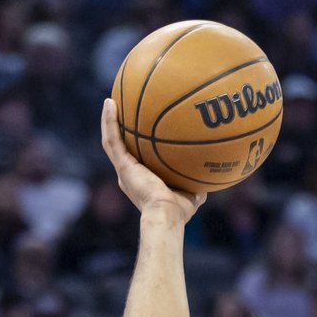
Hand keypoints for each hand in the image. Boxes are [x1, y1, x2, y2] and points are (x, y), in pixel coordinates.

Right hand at [101, 99, 204, 222]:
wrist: (167, 214)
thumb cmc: (179, 212)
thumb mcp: (191, 196)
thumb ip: (195, 184)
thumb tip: (207, 175)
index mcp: (141, 181)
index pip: (135, 160)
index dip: (134, 146)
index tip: (138, 132)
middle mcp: (129, 175)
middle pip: (120, 148)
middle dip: (119, 130)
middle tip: (121, 111)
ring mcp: (124, 170)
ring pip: (111, 141)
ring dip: (109, 121)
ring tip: (111, 102)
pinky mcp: (122, 166)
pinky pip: (112, 139)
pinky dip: (109, 121)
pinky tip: (110, 103)